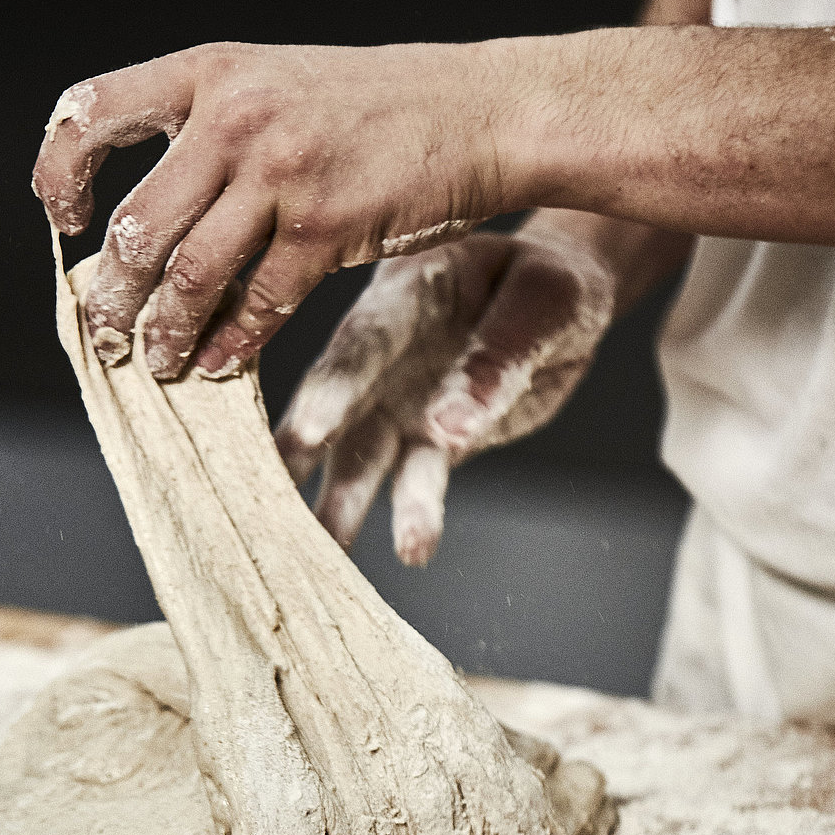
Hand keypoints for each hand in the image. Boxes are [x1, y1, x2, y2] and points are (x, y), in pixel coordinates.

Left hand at [32, 41, 516, 378]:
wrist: (477, 114)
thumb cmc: (381, 108)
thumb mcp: (280, 85)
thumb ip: (215, 130)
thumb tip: (157, 216)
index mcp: (212, 73)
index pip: (92, 112)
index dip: (60, 173)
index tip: (66, 220)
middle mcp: (237, 118)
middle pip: (138, 226)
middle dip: (111, 295)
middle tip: (104, 332)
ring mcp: (283, 175)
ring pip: (191, 275)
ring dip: (163, 331)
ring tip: (155, 360)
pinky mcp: (328, 229)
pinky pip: (260, 302)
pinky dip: (233, 343)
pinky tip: (218, 364)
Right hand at [274, 225, 617, 565]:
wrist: (563, 305)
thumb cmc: (548, 283)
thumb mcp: (544, 302)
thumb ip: (497, 358)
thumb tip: (448, 428)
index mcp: (408, 294)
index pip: (364, 342)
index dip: (334, 386)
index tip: (309, 430)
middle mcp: (388, 354)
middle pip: (340, 405)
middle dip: (302, 452)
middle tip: (271, 497)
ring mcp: (402, 402)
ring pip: (364, 457)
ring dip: (343, 504)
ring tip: (327, 550)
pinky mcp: (430, 443)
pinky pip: (416, 483)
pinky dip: (413, 517)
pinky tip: (413, 550)